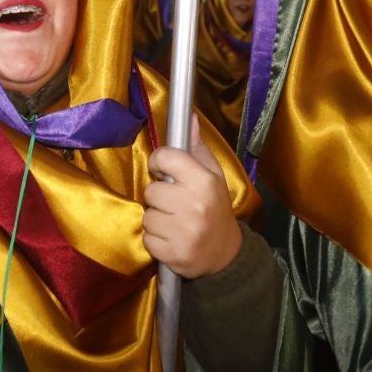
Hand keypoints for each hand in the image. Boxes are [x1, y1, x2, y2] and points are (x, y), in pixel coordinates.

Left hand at [142, 118, 242, 278]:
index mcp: (203, 181)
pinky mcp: (172, 254)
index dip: (160, 163)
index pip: (164, 158)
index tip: (165, 171)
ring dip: (157, 219)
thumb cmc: (215, 208)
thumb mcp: (213, 175)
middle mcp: (193, 205)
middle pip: (151, 190)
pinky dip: (156, 240)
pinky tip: (172, 238)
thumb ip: (197, 148)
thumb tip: (189, 117)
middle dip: (159, 196)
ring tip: (174, 222)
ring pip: (147, 216)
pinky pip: (147, 239)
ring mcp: (183, 232)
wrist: (224, 254)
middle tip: (175, 203)